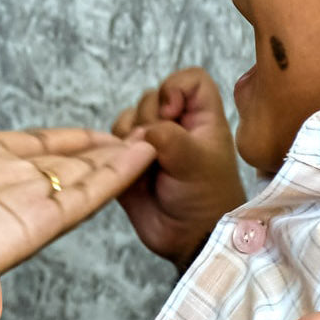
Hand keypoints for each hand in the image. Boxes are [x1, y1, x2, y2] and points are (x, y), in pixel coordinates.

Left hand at [0, 128, 156, 319]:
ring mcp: (10, 206)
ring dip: (110, 162)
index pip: (21, 148)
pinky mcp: (26, 227)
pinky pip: (76, 200)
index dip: (57, 140)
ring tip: (145, 145)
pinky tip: (135, 162)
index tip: (89, 129)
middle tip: (133, 132)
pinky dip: (109, 180)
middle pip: (56, 163)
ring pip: (74, 179)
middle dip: (92, 149)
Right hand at [112, 67, 247, 268]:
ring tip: (143, 161)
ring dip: (130, 135)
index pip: (190, 79)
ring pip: (130, 117)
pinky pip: (113, 140)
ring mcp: (153, 143)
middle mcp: (178, 125)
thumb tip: (141, 131)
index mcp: (203, 119)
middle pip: (152, 97)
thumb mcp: (196, 162)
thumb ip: (169, 137)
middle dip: (148, 119)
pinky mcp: (130, 160)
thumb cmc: (206, 199)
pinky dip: (115, 148)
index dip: (176, 88)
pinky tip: (127, 166)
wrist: (188, 239)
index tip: (172, 114)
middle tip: (157, 149)